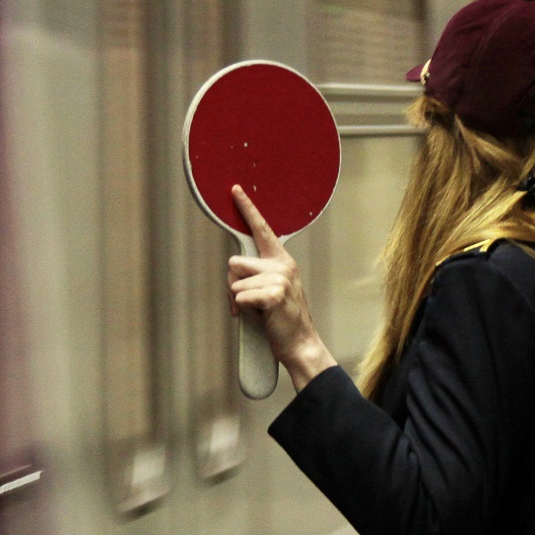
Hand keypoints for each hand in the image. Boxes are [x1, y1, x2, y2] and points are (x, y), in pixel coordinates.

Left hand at [229, 186, 337, 390]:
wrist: (300, 344)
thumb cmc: (281, 319)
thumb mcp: (271, 289)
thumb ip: (256, 274)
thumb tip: (234, 271)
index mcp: (282, 261)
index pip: (261, 229)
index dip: (247, 209)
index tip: (235, 190)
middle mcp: (282, 265)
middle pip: (234, 263)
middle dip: (235, 284)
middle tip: (250, 301)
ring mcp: (279, 279)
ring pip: (234, 282)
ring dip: (240, 300)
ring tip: (258, 311)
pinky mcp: (274, 295)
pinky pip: (240, 297)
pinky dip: (243, 311)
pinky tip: (260, 317)